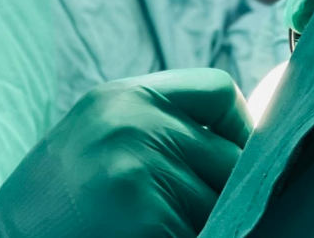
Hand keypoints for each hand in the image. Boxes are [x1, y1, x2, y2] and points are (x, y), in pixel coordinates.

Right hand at [0, 68, 251, 237]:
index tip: (228, 163)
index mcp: (121, 96)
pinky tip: (143, 236)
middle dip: (223, 193)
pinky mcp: (146, 217)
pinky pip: (207, 233)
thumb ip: (160, 126)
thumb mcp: (101, 135)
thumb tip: (254, 142)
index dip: (239, 128)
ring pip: (226, 204)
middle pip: (234, 157)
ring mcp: (138, 169)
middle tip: (178, 212)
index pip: (218, 89)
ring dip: (208, 226)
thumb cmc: (59, 199)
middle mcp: (132, 122)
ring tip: (150, 225)